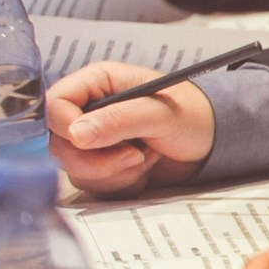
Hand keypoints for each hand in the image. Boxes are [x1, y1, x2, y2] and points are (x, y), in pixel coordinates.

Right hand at [46, 60, 215, 196]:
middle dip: (95, 158)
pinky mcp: (103, 165)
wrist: (214, 144)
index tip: (89, 141)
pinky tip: (145, 168)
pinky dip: (122, 182)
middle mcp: (91, 111)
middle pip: (58, 143)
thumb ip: (118, 120)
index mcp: (98, 84)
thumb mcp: (159, 114)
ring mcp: (95, 140)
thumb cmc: (194, 116)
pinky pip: (94, 184)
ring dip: (114, 171)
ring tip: (147, 156)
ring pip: (75, 168)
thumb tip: (77, 134)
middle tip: (135, 154)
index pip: (54, 104)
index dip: (66, 127)